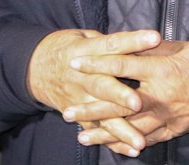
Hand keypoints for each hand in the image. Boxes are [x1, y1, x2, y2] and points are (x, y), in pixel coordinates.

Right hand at [27, 29, 159, 155]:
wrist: (34, 68)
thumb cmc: (65, 48)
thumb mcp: (82, 36)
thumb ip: (106, 43)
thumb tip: (135, 43)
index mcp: (84, 51)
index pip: (111, 45)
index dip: (132, 41)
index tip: (154, 38)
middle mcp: (81, 76)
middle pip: (102, 85)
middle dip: (120, 95)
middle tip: (138, 103)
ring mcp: (78, 99)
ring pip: (101, 115)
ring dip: (121, 129)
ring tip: (140, 142)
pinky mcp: (78, 116)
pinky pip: (97, 131)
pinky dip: (113, 143)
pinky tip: (131, 151)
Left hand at [72, 40, 188, 147]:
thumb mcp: (178, 48)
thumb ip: (148, 52)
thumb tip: (123, 49)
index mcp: (162, 69)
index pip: (121, 65)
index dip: (96, 64)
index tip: (74, 63)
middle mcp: (162, 95)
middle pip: (119, 104)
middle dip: (92, 109)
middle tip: (68, 112)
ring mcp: (170, 116)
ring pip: (131, 127)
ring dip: (106, 132)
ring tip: (83, 135)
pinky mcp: (178, 129)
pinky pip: (150, 139)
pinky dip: (131, 143)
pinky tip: (115, 147)